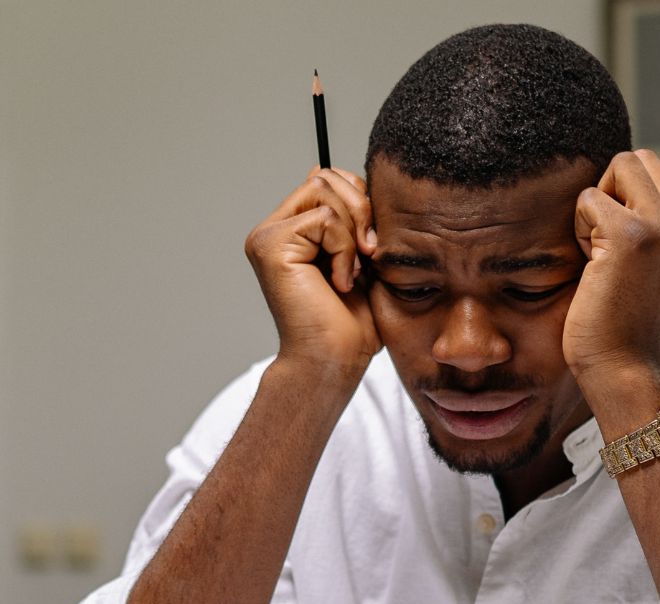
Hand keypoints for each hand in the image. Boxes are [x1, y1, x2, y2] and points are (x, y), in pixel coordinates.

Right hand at [244, 167, 381, 375]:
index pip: (328, 181)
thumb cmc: (351, 321)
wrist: (336, 359)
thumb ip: (349, 218)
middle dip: (361, 210)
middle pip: (326, 178)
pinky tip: (340, 281)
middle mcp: (274, 230)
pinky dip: (344, 250)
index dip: (360, 201)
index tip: (373, 243)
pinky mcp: (271, 245)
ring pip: (325, 193)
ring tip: (352, 271)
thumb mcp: (361, 257)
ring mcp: (268, 236)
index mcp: (293, 230)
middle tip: (370, 253)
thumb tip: (325, 170)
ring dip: (352, 234)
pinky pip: (324, 218)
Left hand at [568, 150, 659, 390]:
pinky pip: (588, 200)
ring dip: (594, 211)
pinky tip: (592, 269)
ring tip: (600, 259)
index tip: (615, 245)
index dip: (622, 196)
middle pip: (635, 160)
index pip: (651, 171)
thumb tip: (631, 199)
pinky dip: (579, 231)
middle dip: (609, 191)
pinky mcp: (629, 235)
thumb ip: (655, 234)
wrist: (625, 370)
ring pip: (615, 170)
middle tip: (603, 243)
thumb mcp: (658, 273)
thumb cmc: (629, 330)